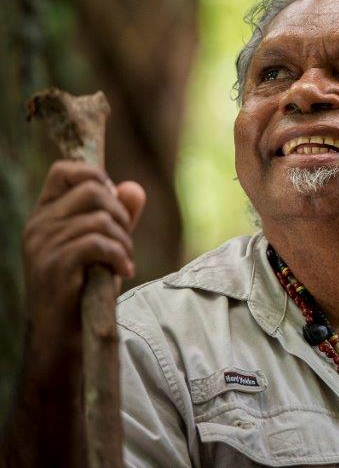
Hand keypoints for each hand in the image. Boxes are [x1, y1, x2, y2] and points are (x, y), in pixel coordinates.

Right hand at [21, 160, 144, 360]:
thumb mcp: (105, 245)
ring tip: (123, 261)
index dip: (96, 176)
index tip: (112, 204)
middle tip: (124, 240)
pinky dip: (119, 256)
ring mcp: (43, 245)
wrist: (62, 334)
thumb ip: (120, 216)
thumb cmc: (84, 286)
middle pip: (92, 189)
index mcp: (44, 214)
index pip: (64, 170)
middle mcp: (38, 225)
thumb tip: (134, 187)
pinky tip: (123, 271)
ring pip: (100, 218)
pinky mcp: (55, 266)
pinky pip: (98, 243)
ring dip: (124, 240)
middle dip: (121, 213)